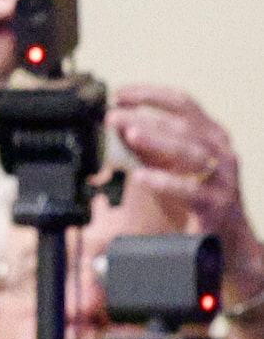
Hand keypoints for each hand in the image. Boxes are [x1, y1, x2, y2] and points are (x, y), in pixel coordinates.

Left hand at [110, 84, 263, 303]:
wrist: (226, 246)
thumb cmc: (195, 204)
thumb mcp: (170, 168)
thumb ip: (148, 149)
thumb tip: (118, 126)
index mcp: (211, 136)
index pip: (184, 103)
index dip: (151, 94)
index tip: (119, 92)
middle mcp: (221, 151)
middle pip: (184, 123)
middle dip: (145, 115)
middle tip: (113, 114)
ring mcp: (223, 177)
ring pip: (191, 150)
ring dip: (157, 138)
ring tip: (129, 131)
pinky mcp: (217, 204)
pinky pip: (190, 190)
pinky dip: (165, 181)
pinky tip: (142, 177)